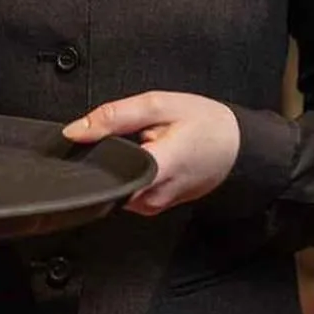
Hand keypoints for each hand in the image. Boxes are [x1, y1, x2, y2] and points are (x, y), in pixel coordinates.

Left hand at [62, 91, 240, 215]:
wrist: (238, 147)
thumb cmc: (208, 125)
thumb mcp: (161, 105)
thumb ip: (116, 116)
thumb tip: (75, 131)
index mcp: (159, 166)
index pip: (108, 178)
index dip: (91, 159)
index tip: (86, 144)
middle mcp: (154, 194)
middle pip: (107, 182)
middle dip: (106, 158)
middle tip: (126, 136)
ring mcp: (153, 205)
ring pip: (115, 188)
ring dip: (119, 167)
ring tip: (141, 145)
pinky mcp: (153, 207)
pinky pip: (127, 193)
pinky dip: (129, 175)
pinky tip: (146, 158)